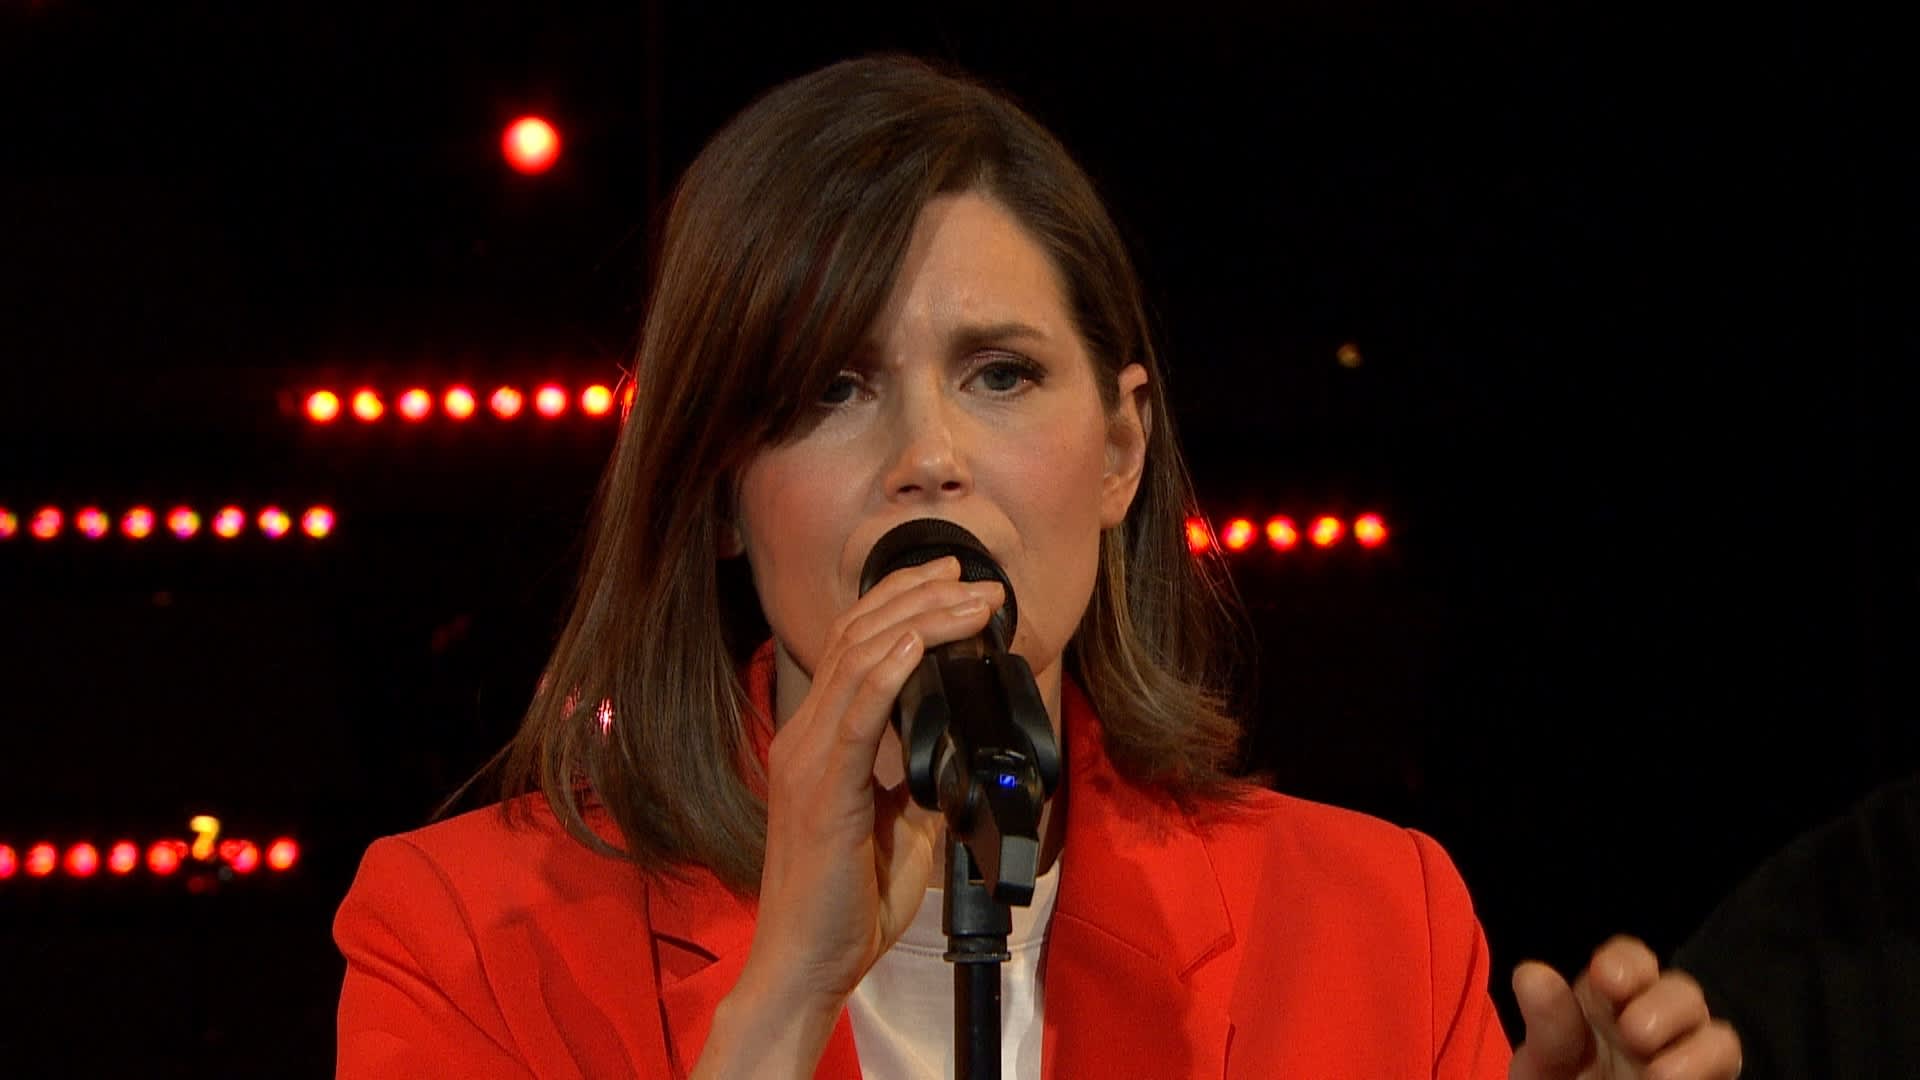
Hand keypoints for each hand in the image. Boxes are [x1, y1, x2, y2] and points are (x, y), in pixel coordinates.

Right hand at [736, 556, 1005, 1015]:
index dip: (900, 602)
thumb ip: (921, 784)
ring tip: (969, 599)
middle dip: (919, 595)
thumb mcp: (901, 829)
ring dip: (921, 620)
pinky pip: (856, 716)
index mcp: (821, 740)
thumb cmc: (847, 903)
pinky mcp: (823, 791)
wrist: (807, 964)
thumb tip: (963, 756)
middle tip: (974, 575)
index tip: (951, 579)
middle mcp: (806, 736)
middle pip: (857, 635)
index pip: (854, 645)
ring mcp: (808, 759)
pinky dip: (888, 671)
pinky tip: (918, 642)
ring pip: (861, 660)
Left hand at [1511, 935, 1740, 1079]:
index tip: (1606, 979)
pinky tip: (1669, 1079)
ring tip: (1654, 1072)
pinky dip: (1703, 1063)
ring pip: (1710, 1024)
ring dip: (1688, 1040)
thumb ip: (1547, 1028)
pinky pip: (1724, 1058)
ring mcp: (1685, 1057)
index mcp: (1606, 1007)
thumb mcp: (1544, 1070)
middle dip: (1661, 1002)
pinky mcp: (1709, 1079)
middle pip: (1679, 989)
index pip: (1629, 962)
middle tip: (1632, 1033)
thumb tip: (1531, 972)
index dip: (1626, 962)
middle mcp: (1652, 1025)